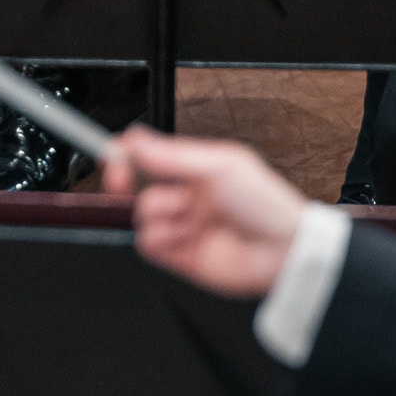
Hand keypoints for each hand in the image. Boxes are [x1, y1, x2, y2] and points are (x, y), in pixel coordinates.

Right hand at [103, 125, 304, 298]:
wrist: (283, 253)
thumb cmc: (266, 204)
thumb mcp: (220, 166)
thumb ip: (172, 154)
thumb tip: (134, 139)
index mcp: (198, 168)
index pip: (150, 155)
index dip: (126, 154)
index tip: (111, 155)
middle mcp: (188, 196)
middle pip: (138, 186)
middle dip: (130, 183)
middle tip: (121, 181)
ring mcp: (184, 226)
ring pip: (143, 216)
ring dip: (160, 215)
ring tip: (188, 219)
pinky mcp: (181, 256)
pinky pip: (149, 244)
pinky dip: (161, 239)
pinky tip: (186, 238)